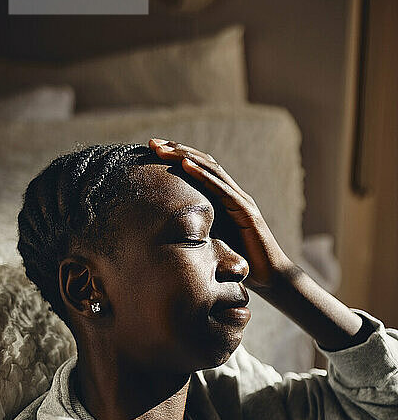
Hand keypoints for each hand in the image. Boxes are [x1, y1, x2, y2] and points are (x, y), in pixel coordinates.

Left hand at [149, 138, 290, 289]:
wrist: (269, 277)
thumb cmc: (239, 260)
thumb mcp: (210, 240)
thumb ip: (196, 228)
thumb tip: (163, 229)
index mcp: (223, 198)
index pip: (198, 169)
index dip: (176, 157)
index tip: (152, 150)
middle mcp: (232, 193)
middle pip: (202, 163)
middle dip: (176, 150)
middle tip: (152, 142)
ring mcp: (240, 200)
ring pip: (211, 170)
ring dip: (185, 157)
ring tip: (164, 149)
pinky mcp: (245, 211)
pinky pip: (221, 189)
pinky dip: (202, 176)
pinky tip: (185, 166)